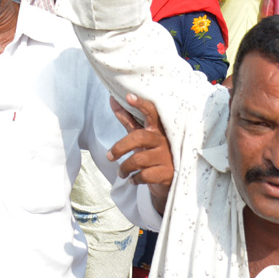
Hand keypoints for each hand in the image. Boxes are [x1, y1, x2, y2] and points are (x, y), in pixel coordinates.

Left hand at [106, 94, 173, 214]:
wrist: (169, 181)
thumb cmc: (153, 153)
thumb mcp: (142, 137)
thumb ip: (128, 120)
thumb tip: (112, 100)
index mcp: (157, 129)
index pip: (151, 113)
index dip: (140, 104)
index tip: (128, 96)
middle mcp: (163, 140)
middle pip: (138, 137)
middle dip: (120, 147)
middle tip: (109, 156)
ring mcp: (166, 157)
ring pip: (138, 159)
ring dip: (124, 167)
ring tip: (120, 172)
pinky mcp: (166, 173)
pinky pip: (144, 175)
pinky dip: (134, 179)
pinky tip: (132, 179)